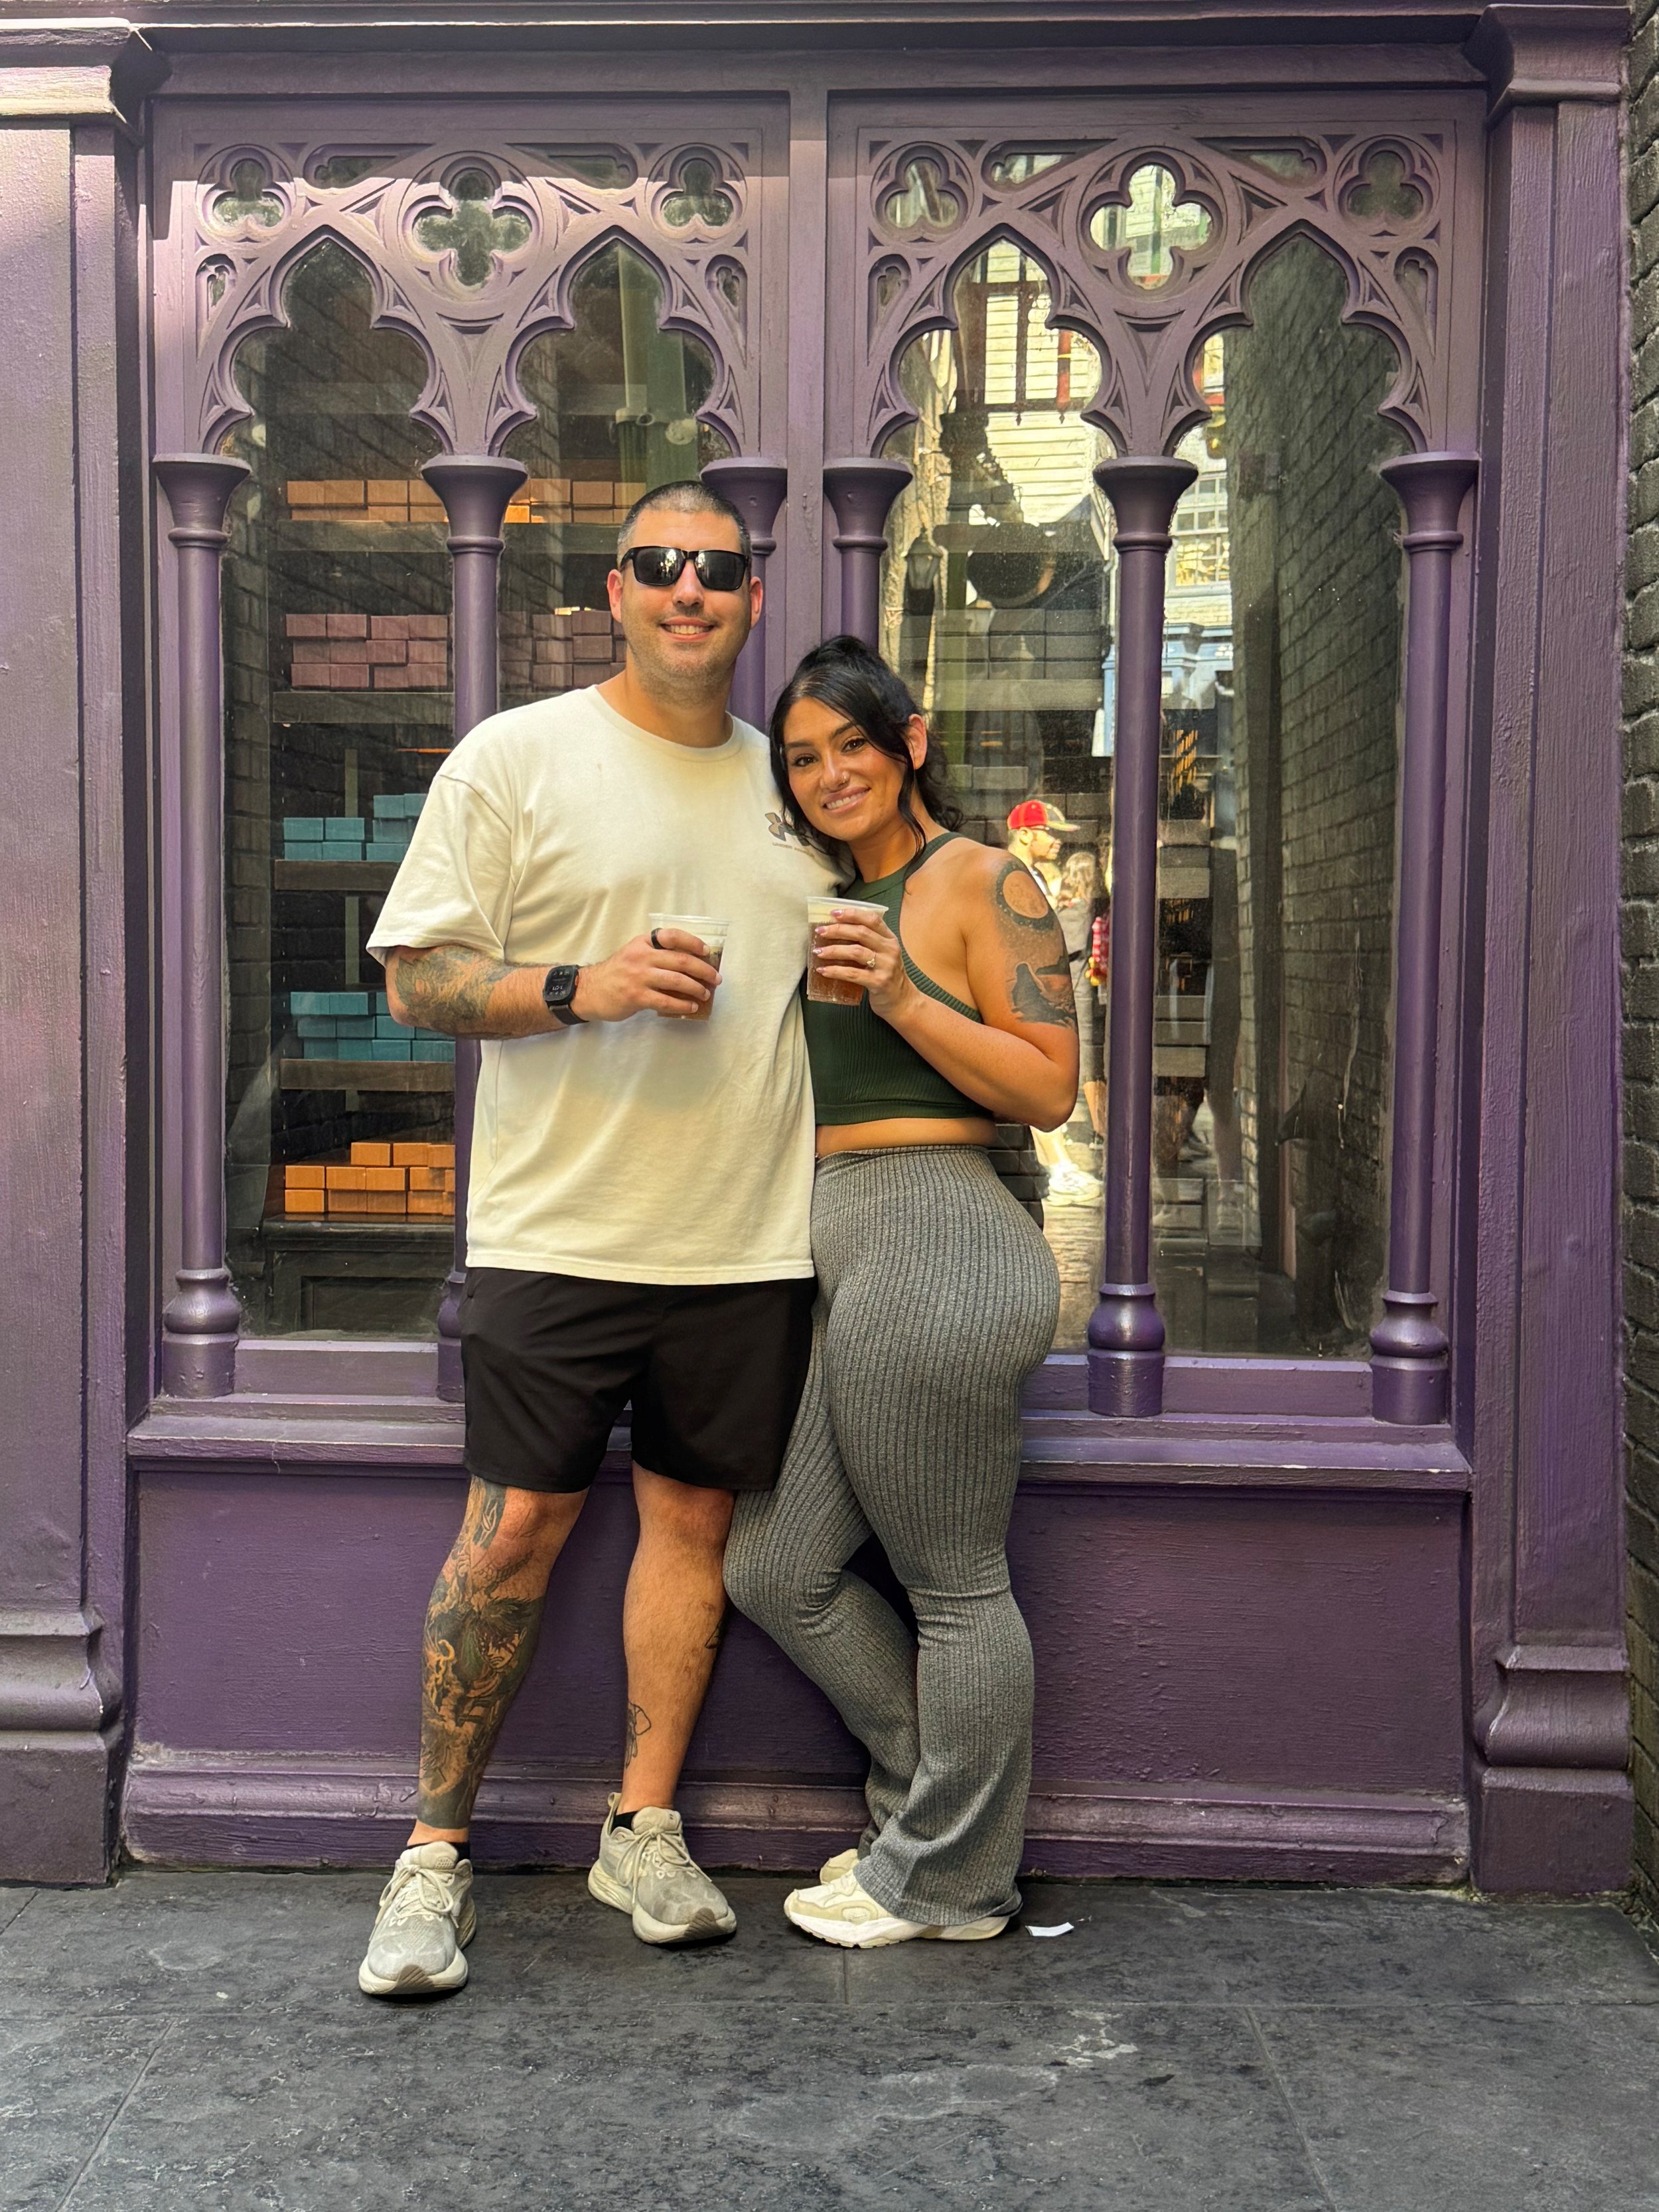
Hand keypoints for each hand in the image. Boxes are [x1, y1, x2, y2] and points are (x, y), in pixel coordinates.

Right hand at [571, 930, 721, 1021]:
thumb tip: (689, 964)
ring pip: (676, 981)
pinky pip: (665, 1001)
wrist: (590, 991)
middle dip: (703, 970)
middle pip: (681, 960)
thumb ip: (656, 955)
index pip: (672, 936)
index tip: (707, 951)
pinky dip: (682, 1004)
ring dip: (696, 988)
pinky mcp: (636, 996)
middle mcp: (641, 956)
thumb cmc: (617, 974)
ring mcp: (638, 976)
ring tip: (705, 994)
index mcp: (643, 943)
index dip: (693, 942)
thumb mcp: (633, 954)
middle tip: (715, 978)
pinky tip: (691, 1007)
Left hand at [812, 911, 913, 1020]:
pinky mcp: (878, 982)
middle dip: (838, 930)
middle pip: (861, 933)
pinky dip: (835, 971)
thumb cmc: (887, 976)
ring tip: (818, 952)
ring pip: (856, 952)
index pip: (872, 919)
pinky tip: (823, 970)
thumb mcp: (883, 955)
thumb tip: (837, 931)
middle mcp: (890, 950)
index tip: (834, 913)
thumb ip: (868, 942)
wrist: (902, 1001)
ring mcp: (886, 966)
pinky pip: (853, 974)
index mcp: (890, 939)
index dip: (852, 914)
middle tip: (820, 931)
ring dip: (834, 950)